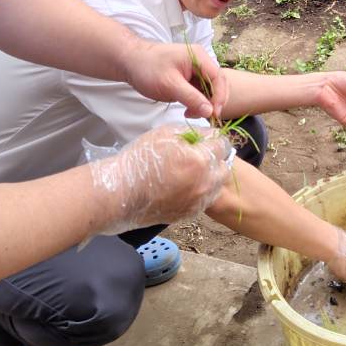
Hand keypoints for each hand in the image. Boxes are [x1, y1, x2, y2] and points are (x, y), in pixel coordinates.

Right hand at [86, 125, 232, 232]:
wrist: (121, 193)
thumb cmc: (141, 159)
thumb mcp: (167, 134)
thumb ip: (193, 132)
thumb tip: (208, 134)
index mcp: (201, 159)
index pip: (223, 144)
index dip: (214, 139)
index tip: (205, 140)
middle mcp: (205, 182)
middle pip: (224, 165)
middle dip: (215, 157)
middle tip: (199, 154)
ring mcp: (199, 200)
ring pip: (217, 184)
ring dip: (211, 175)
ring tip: (192, 171)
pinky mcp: (191, 213)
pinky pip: (206, 199)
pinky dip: (201, 191)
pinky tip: (185, 185)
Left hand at [125, 40, 228, 120]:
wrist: (130, 63)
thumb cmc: (148, 69)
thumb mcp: (170, 85)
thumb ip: (191, 97)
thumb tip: (210, 112)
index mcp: (198, 57)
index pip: (218, 77)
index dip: (220, 96)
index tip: (214, 113)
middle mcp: (200, 63)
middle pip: (216, 84)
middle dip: (212, 102)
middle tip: (204, 117)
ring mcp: (194, 71)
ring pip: (208, 90)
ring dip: (204, 104)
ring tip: (189, 114)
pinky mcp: (188, 80)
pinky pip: (199, 92)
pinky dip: (196, 103)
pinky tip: (187, 110)